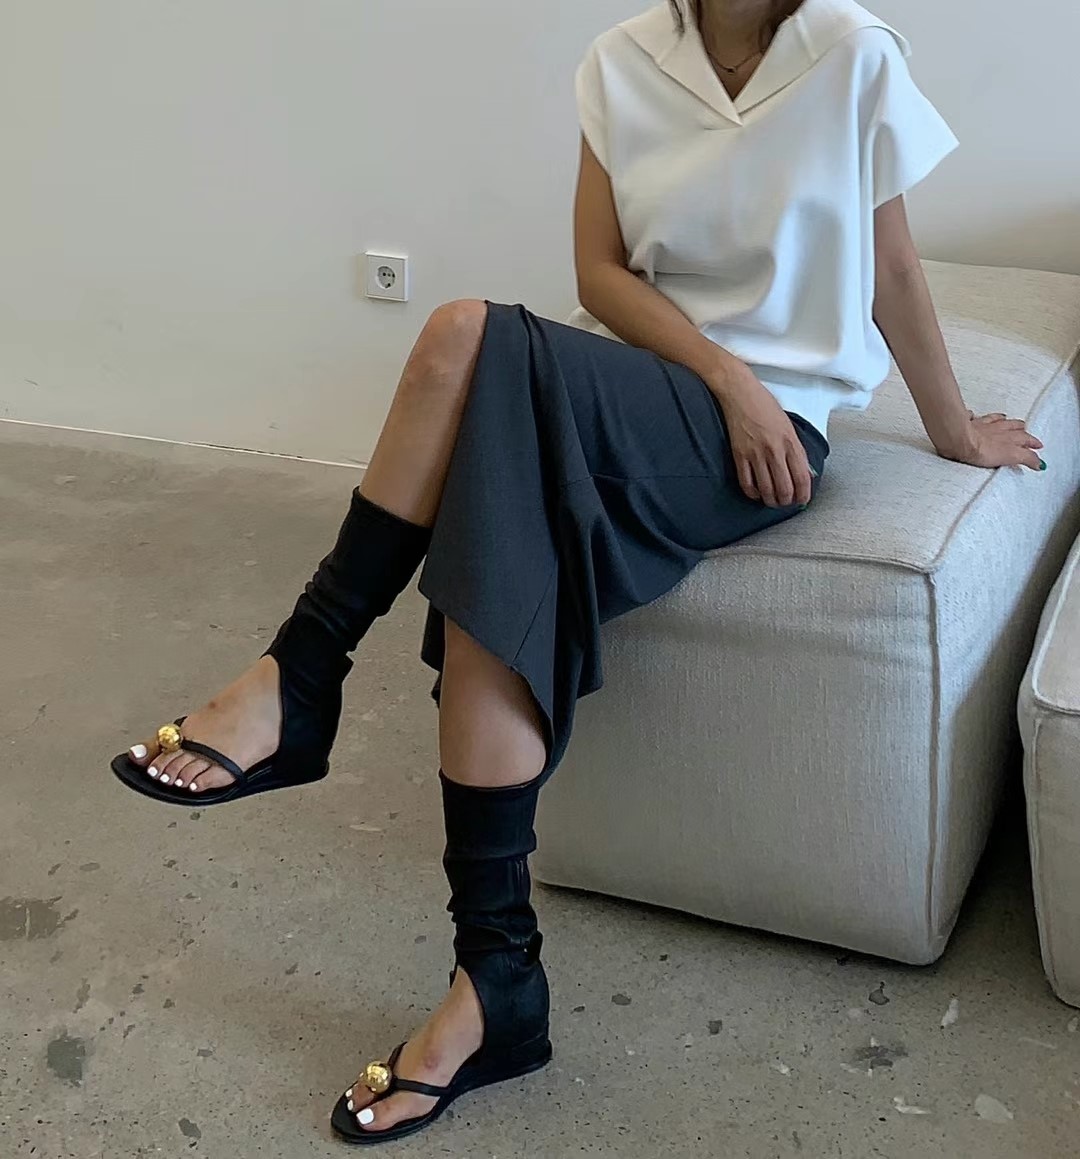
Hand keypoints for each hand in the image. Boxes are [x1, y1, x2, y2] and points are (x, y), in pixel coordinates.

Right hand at [709, 367, 813, 507]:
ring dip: (770, 500)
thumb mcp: (788, 425)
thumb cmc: (764, 405)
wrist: (740, 393)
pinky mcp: (739, 455)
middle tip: (785, 502)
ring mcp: (756, 454)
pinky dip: (752, 493)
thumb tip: (801, 471)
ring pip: (766, 490)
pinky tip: (756, 494)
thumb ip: (795, 449)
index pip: (802, 478)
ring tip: (772, 501)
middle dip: (786, 501)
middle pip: (785, 488)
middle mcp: (775, 450)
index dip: (803, 495)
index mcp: (791, 442)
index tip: (802, 500)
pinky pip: (747, 483)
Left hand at [939, 412, 1044, 470]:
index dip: (1032, 450)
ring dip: (1009, 422)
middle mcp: (998, 430)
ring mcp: (983, 426)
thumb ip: (1026, 458)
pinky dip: (978, 417)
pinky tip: (975, 415)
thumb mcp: (1009, 457)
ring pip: (1000, 421)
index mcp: (1009, 439)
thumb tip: (1039, 464)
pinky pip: (975, 417)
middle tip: (1030, 436)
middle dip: (1025, 434)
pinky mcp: (969, 423)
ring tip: (1013, 423)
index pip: (1025, 444)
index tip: (1038, 452)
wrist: (959, 440)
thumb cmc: (979, 450)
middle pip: (1016, 429)